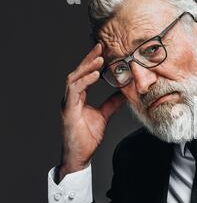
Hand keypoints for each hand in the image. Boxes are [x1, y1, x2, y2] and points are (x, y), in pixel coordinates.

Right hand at [59, 43, 125, 180]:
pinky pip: (74, 92)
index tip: (102, 51)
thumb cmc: (86, 137)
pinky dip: (84, 81)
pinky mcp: (68, 111)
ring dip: (86, 68)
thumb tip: (124, 94)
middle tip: (100, 46)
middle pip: (78, 72)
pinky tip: (94, 75)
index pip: (84, 75)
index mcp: (78, 97)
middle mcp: (70, 98)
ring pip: (74, 79)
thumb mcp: (103, 116)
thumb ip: (111, 103)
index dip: (92, 62)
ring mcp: (67, 104)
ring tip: (99, 59)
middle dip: (88, 59)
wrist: (79, 156)